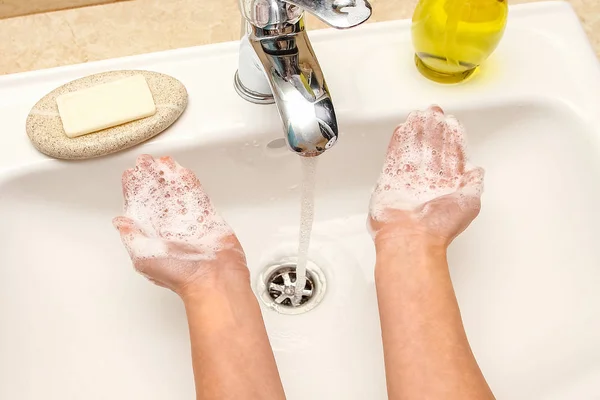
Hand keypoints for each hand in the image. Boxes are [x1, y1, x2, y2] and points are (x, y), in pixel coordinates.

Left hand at [113, 155, 246, 295]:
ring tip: (162, 161)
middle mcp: (169, 227)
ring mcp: (188, 221)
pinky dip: (187, 181)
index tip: (130, 175)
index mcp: (151, 236)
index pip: (139, 207)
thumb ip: (131, 237)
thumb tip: (120, 222)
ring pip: (175, 192)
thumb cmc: (180, 275)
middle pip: (157, 195)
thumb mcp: (143, 257)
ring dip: (168, 175)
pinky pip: (196, 194)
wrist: (214, 278)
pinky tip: (181, 170)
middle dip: (150, 177)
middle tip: (145, 161)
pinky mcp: (207, 217)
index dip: (133, 190)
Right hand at [369, 106, 483, 250]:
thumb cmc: (439, 226)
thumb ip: (474, 183)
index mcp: (447, 186)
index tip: (451, 122)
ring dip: (417, 131)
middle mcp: (428, 182)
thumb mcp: (470, 203)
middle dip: (433, 129)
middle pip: (432, 148)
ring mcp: (408, 180)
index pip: (451, 155)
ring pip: (414, 148)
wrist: (411, 238)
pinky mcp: (390, 181)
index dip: (452, 138)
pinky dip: (398, 141)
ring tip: (419, 114)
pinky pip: (394, 156)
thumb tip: (477, 170)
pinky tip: (403, 128)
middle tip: (433, 112)